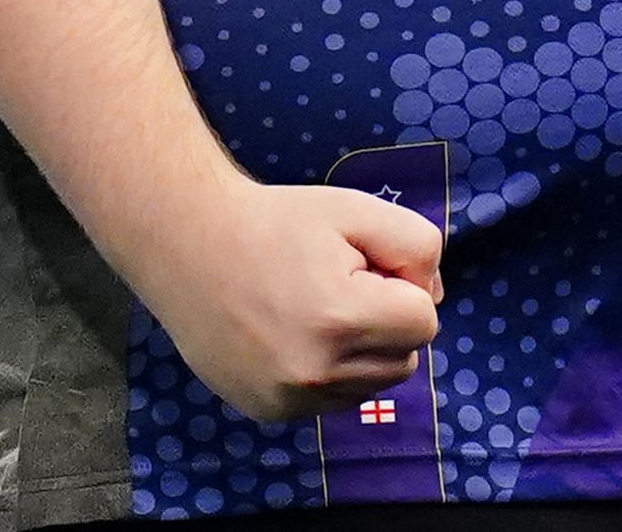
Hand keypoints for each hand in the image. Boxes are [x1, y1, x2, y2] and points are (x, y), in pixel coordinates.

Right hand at [131, 179, 445, 422]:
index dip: (402, 285)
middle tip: (339, 283)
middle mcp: (316, 372)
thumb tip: (433, 297)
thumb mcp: (355, 210)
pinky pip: (334, 401)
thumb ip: (417, 245)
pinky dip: (330, 372)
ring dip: (362, 350)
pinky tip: (295, 335)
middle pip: (406, 359)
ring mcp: (289, 400)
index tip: (361, 264)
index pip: (424, 321)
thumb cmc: (276, 222)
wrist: (189, 246)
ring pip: (373, 385)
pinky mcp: (270, 412)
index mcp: (340, 319)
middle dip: (387, 321)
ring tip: (316, 308)